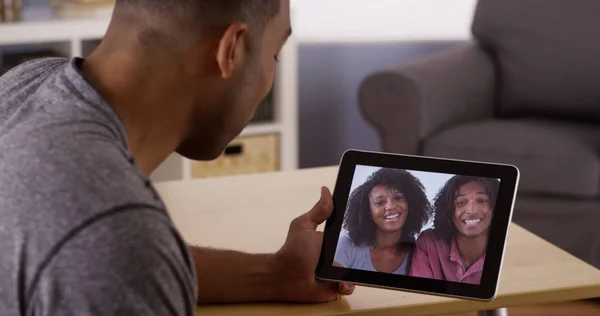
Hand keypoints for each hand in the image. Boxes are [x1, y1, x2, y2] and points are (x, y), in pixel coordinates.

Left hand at [273, 186, 354, 302]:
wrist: (284, 277)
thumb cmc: (293, 251)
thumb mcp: (305, 226)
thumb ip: (318, 211)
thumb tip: (326, 189)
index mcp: (330, 242)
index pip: (348, 237)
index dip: (357, 236)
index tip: (366, 232)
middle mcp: (334, 257)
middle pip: (356, 255)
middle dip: (362, 256)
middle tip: (365, 257)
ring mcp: (335, 273)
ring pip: (356, 272)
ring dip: (356, 273)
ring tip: (348, 273)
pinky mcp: (335, 288)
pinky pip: (349, 287)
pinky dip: (348, 286)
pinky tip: (340, 284)